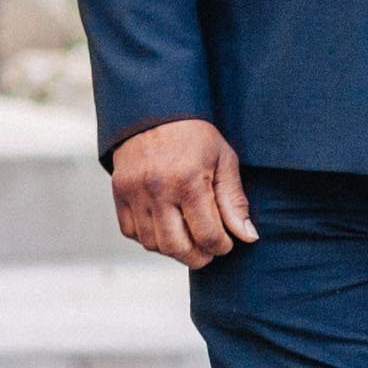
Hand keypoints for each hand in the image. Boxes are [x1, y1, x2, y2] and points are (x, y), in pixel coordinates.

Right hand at [112, 117, 256, 269]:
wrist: (155, 110)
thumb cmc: (195, 135)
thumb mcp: (224, 160)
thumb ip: (234, 201)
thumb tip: (248, 237)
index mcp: (188, 180)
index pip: (207, 235)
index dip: (221, 247)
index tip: (226, 243)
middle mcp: (158, 189)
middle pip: (177, 247)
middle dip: (198, 257)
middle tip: (208, 251)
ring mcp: (134, 192)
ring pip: (152, 244)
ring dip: (174, 250)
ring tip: (189, 240)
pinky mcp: (119, 193)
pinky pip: (131, 232)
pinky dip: (149, 238)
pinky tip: (166, 228)